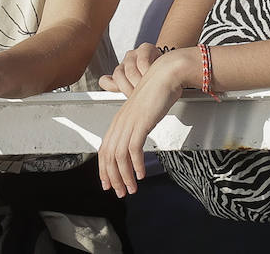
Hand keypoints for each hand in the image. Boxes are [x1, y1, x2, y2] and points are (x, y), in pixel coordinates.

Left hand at [98, 52, 186, 196]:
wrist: (165, 75)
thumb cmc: (157, 93)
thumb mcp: (143, 112)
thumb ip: (137, 125)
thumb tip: (136, 142)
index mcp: (119, 120)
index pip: (105, 149)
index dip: (104, 168)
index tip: (108, 184)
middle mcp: (120, 122)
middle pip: (108, 155)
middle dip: (112, 177)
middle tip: (120, 193)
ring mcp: (129, 122)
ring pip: (119, 155)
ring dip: (124, 176)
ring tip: (131, 189)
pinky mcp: (140, 122)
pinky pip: (134, 148)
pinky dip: (136, 164)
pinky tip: (141, 174)